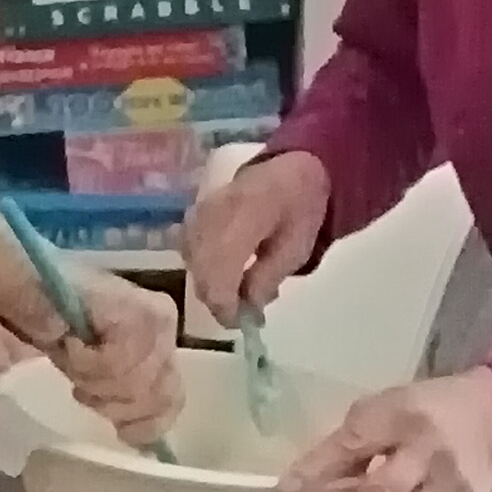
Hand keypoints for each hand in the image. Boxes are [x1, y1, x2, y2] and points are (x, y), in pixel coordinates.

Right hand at [54, 266, 181, 440]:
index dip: (143, 425)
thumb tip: (146, 444)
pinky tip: (71, 345)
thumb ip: (127, 400)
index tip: (117, 427)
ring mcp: (159, 320)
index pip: (173, 402)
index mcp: (162, 343)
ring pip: (132, 385)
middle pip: (155, 398)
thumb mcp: (100, 378)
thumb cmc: (61, 332)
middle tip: (82, 386)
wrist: (33, 290)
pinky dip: (84, 364)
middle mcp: (167, 328)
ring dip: (90, 381)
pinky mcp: (143, 314)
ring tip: (73, 358)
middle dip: (112, 403)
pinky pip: (115, 366)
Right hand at [187, 146, 330, 325]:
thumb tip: (247, 307)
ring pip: (193, 264)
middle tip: (244, 314)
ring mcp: (199, 212)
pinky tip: (228, 272)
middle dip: (220, 301)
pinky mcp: (195, 214)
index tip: (244, 324)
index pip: (217, 275)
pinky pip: (190, 251)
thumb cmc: (300, 207)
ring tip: (240, 293)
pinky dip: (206, 268)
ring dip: (213, 286)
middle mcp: (211, 215)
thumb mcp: (296, 248)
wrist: (291, 168)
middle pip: (201, 273)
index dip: (225, 307)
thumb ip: (268, 277)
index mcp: (241, 219)